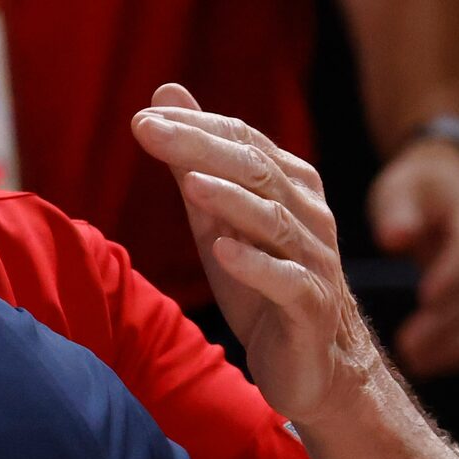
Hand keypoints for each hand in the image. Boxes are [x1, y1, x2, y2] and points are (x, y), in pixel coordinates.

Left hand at [132, 85, 379, 424]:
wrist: (312, 363)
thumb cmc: (260, 283)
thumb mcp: (216, 219)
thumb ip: (193, 160)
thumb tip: (165, 95)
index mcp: (290, 186)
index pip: (243, 142)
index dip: (196, 127)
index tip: (143, 119)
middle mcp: (308, 215)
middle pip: (256, 171)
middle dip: (201, 148)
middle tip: (148, 131)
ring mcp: (314, 261)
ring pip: (274, 221)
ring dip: (231, 200)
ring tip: (189, 182)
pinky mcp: (312, 307)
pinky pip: (288, 281)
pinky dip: (256, 264)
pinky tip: (223, 250)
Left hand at [368, 133, 458, 377]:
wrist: (452, 183)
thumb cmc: (418, 187)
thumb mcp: (401, 188)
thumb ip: (398, 212)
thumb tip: (394, 238)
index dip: (454, 273)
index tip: (425, 298)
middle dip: (448, 321)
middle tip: (407, 347)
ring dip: (456, 344)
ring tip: (414, 363)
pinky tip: (430, 364)